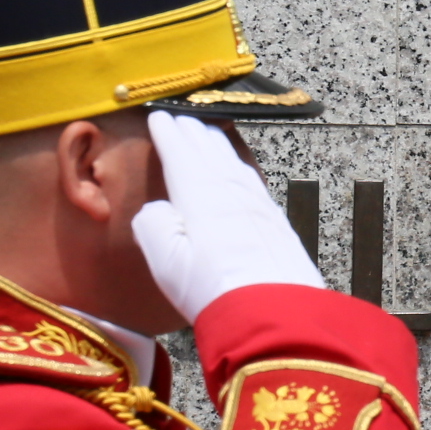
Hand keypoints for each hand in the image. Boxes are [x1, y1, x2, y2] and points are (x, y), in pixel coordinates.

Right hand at [130, 110, 324, 320]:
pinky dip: (240, 166)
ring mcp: (258, 204)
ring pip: (234, 162)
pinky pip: (252, 180)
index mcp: (200, 193)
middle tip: (182, 118)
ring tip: (209, 135)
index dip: (167, 133)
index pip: (180, 153)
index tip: (158, 116)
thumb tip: (158, 210)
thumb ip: (153, 225)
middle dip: (193, 131)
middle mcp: (232, 191)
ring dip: (218, 145)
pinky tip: (241, 172)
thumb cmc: (213, 290)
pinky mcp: (277, 222)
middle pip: (210, 151)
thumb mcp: (165, 260)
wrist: (275, 313)